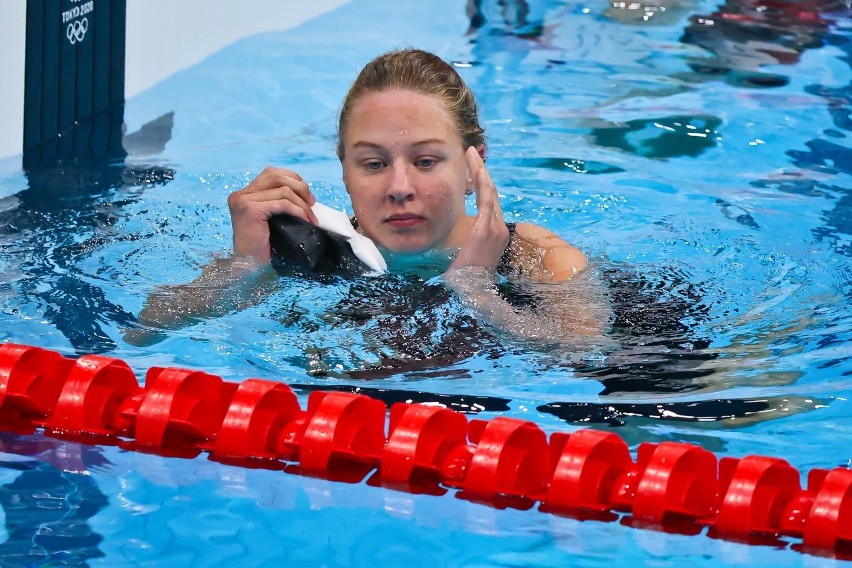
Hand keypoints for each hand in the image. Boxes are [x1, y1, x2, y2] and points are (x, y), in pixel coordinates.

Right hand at [227, 167, 317, 263]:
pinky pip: (282, 203)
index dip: (293, 180)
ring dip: (302, 203)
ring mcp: (243, 201)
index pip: (271, 173)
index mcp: (243, 194)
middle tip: (312, 204)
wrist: (249, 267)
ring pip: (283, 190)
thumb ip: (279, 202)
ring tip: (311, 217)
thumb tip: (307, 195)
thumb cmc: (262, 248)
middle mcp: (240, 194)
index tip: (307, 197)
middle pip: (276, 175)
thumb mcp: (271, 219)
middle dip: (300, 187)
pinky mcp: (250, 210)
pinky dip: (298, 210)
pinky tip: (306, 220)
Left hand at [451, 147, 509, 269]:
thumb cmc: (467, 278)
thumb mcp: (469, 254)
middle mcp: (499, 229)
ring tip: (471, 155)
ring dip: (480, 171)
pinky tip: (476, 170)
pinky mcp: (486, 230)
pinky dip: (482, 183)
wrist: (472, 292)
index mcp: (496, 234)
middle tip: (471, 154)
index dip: (482, 184)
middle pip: (491, 192)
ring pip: (489, 192)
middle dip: (481, 171)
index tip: (474, 169)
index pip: (490, 202)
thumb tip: (458, 232)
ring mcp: (495, 229)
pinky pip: (486, 200)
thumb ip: (468, 240)